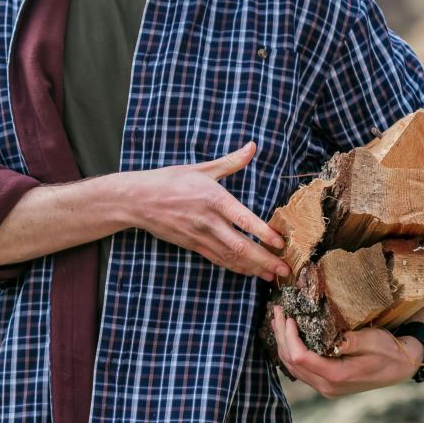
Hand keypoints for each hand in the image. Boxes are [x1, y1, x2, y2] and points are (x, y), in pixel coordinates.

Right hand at [123, 142, 292, 280]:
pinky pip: (218, 259)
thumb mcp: (202, 168)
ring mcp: (200, 236)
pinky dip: (236, 267)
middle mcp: (208, 221)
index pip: (243, 219)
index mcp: (214, 199)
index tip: (281, 243)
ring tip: (273, 276)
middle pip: (240, 246)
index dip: (263, 233)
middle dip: (265, 260)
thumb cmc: (170, 180)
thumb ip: (231, 162)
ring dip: (254, 268)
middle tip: (285, 270)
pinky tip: (250, 272)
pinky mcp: (193, 245)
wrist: (138, 200)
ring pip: (231, 257)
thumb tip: (252, 146)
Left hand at [270, 306, 423, 397]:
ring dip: (283, 344)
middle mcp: (327, 386)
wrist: (401, 367)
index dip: (290, 336)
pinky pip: (301, 369)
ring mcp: (325, 388)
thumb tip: (336, 338)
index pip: (301, 357)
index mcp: (336, 376)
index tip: (288, 317)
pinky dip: (291, 352)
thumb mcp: (374, 341)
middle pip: (292, 363)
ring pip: (293, 368)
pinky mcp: (326, 384)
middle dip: (281, 336)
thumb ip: (354, 341)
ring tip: (277, 321)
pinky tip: (289, 337)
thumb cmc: (389, 351)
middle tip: (277, 313)